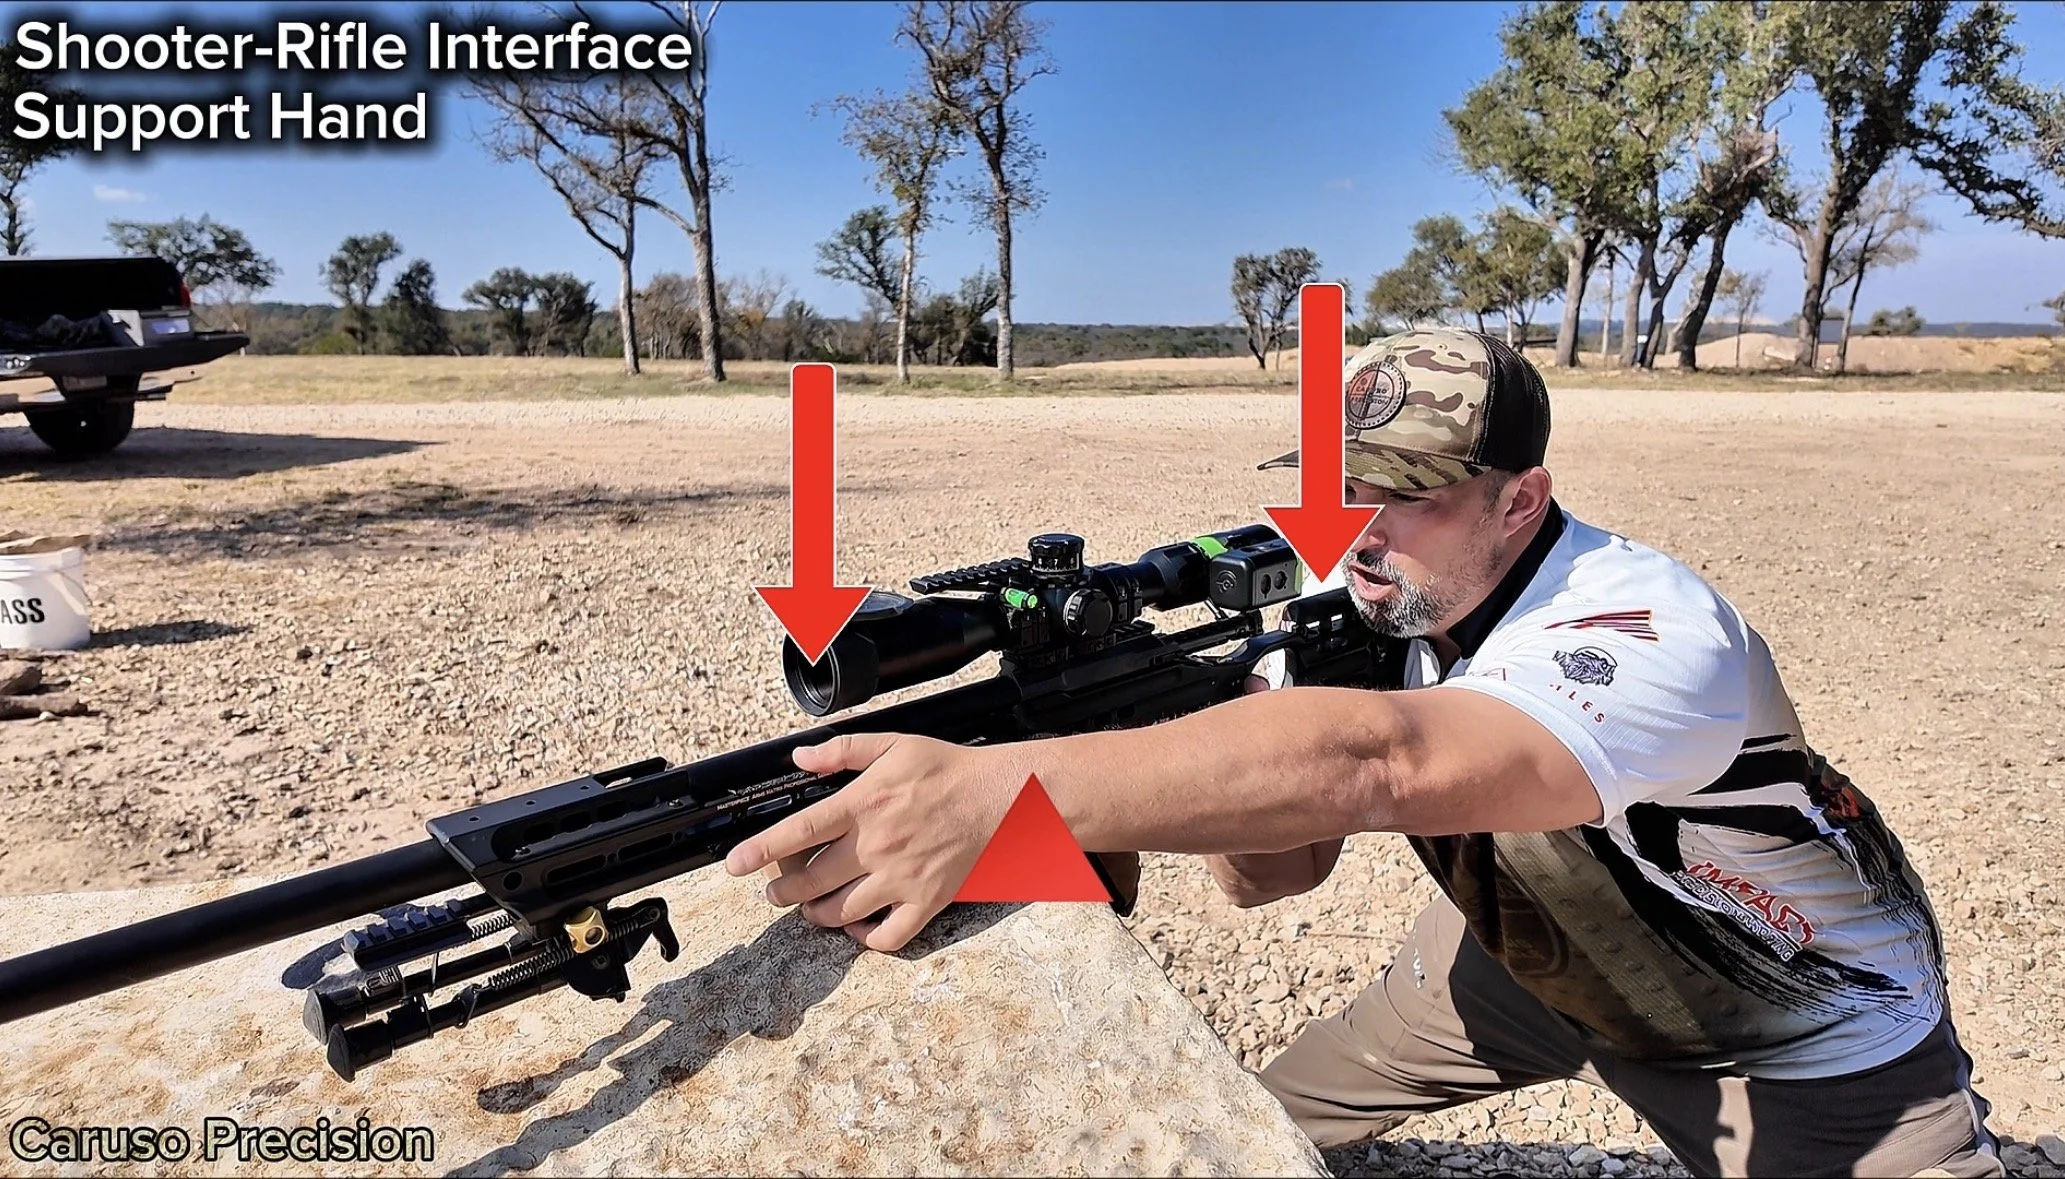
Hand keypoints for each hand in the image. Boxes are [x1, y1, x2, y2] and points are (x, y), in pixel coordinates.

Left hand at [724, 733, 1024, 951]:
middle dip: (782, 892)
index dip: (761, 850)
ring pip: (841, 912)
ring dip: (816, 915)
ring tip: (810, 908)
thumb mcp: (894, 745)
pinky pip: (888, 936)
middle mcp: (877, 846)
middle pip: (811, 881)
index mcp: (864, 805)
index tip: (734, 866)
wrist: (1002, 797)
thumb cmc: (948, 770)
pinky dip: (865, 939)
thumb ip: (843, 750)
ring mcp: (901, 878)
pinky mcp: (926, 901)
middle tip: (775, 891)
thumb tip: (800, 755)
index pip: (800, 832)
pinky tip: (858, 928)